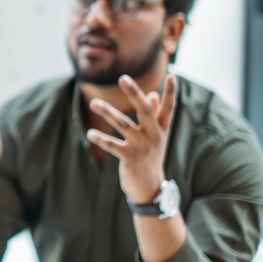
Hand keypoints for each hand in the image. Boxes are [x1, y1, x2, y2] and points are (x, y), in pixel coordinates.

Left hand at [86, 74, 177, 202]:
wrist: (149, 187)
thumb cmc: (151, 156)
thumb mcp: (156, 136)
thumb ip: (155, 115)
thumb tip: (152, 94)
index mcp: (161, 129)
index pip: (169, 108)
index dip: (170, 92)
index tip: (172, 74)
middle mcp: (154, 136)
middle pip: (145, 110)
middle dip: (134, 93)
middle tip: (123, 78)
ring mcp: (142, 147)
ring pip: (123, 125)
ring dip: (108, 112)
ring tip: (94, 103)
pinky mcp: (130, 158)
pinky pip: (113, 145)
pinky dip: (101, 139)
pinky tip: (90, 134)